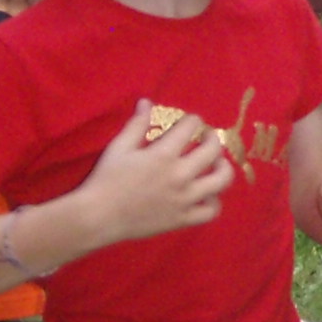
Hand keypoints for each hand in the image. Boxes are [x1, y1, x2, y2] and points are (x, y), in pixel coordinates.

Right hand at [73, 99, 233, 244]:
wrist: (99, 217)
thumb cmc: (106, 179)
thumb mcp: (119, 147)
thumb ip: (137, 124)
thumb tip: (147, 102)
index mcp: (163, 155)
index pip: (190, 127)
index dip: (192, 120)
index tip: (189, 122)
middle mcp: (179, 176)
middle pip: (213, 151)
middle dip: (213, 138)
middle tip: (207, 138)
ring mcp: (184, 199)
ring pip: (221, 181)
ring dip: (222, 168)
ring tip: (215, 164)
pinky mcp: (183, 219)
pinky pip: (211, 211)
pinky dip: (214, 201)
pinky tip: (206, 194)